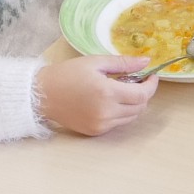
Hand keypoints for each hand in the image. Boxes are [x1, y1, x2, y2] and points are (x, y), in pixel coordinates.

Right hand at [37, 55, 157, 136]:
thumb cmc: (66, 74)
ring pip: (131, 117)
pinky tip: (110, 101)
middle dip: (143, 94)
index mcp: (107, 93)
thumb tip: (146, 61)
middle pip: (140, 107)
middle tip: (136, 81)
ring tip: (122, 90)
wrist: (41, 95)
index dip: (151, 85)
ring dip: (134, 104)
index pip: (142, 94)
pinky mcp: (96, 132)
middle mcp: (106, 112)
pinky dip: (121, 112)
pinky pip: (118, 123)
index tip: (151, 76)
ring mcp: (101, 124)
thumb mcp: (95, 62)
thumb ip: (123, 63)